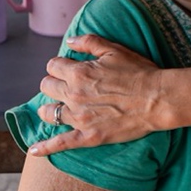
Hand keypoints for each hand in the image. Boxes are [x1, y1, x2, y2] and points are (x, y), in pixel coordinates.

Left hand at [28, 34, 166, 154]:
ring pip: (48, 112)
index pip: (53, 66)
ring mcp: (79, 117)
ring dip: (48, 108)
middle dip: (52, 84)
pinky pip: (60, 143)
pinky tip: (33, 150)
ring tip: (53, 108)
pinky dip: (44, 147)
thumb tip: (69, 40)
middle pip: (47, 87)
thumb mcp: (114, 49)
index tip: (67, 68)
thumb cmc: (139, 72)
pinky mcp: (88, 136)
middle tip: (63, 86)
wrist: (157, 99)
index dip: (59, 66)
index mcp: (78, 73)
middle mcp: (74, 94)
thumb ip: (89, 42)